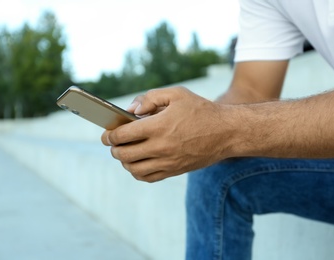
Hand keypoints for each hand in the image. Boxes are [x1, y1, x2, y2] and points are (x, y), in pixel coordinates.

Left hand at [101, 86, 233, 181]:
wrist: (226, 132)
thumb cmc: (201, 110)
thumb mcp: (177, 94)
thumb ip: (150, 98)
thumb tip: (131, 110)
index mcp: (158, 126)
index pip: (122, 135)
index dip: (110, 135)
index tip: (107, 134)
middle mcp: (160, 147)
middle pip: (124, 155)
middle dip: (114, 149)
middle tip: (113, 143)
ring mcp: (167, 162)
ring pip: (133, 169)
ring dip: (124, 162)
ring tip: (125, 153)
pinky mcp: (174, 171)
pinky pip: (148, 178)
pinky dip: (137, 172)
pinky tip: (139, 163)